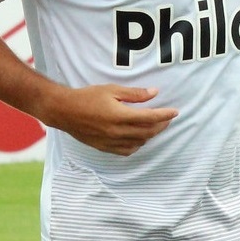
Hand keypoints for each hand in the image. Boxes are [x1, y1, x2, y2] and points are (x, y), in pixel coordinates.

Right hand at [39, 84, 177, 155]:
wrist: (64, 111)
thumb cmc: (87, 97)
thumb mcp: (111, 90)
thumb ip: (135, 94)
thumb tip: (154, 93)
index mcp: (120, 116)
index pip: (150, 118)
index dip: (165, 115)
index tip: (175, 112)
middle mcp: (117, 132)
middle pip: (148, 132)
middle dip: (161, 125)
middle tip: (167, 118)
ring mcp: (111, 142)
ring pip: (139, 142)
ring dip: (150, 135)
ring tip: (154, 126)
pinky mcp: (104, 147)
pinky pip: (127, 150)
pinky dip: (137, 144)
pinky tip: (138, 138)